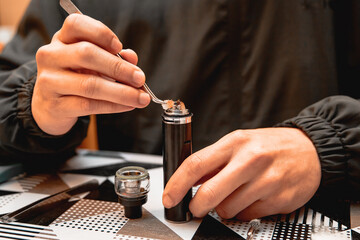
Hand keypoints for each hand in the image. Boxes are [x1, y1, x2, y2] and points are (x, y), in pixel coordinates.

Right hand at [32, 14, 149, 134]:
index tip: (119, 47)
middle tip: (140, 78)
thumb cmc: (76, 78)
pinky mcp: (55, 105)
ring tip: (141, 98)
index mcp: (62, 39)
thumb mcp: (93, 63)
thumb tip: (132, 59)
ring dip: (122, 92)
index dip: (100, 33)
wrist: (51, 106)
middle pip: (86, 54)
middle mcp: (51, 56)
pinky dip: (113, 106)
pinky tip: (128, 106)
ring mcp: (50, 81)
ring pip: (90, 84)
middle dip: (118, 67)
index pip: (76, 25)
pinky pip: (89, 105)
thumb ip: (113, 58)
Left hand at [162, 127, 320, 219]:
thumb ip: (214, 161)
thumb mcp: (240, 143)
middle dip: (197, 206)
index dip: (177, 184)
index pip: (196, 164)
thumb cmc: (270, 146)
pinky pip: (247, 216)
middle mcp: (250, 161)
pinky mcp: (278, 200)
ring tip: (235, 194)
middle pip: (209, 193)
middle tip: (196, 207)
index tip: (169, 197)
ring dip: (224, 208)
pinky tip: (252, 198)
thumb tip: (187, 180)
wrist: (310, 150)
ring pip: (227, 210)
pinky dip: (243, 212)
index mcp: (235, 143)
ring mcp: (266, 181)